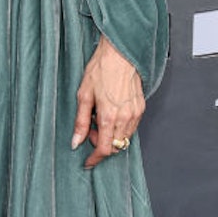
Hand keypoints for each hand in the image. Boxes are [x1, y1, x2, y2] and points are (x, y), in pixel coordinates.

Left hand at [72, 35, 144, 168]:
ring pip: (124, 138)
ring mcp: (135, 113)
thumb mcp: (83, 95)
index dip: (95, 159)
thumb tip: (76, 142)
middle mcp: (125, 118)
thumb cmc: (100, 70)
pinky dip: (120, 127)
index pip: (104, 149)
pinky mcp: (141, 108)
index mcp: (109, 116)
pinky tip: (110, 114)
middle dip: (101, 144)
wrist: (119, 54)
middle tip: (89, 129)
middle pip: (115, 147)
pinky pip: (131, 127)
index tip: (88, 162)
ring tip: (99, 118)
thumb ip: (80, 121)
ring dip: (111, 136)